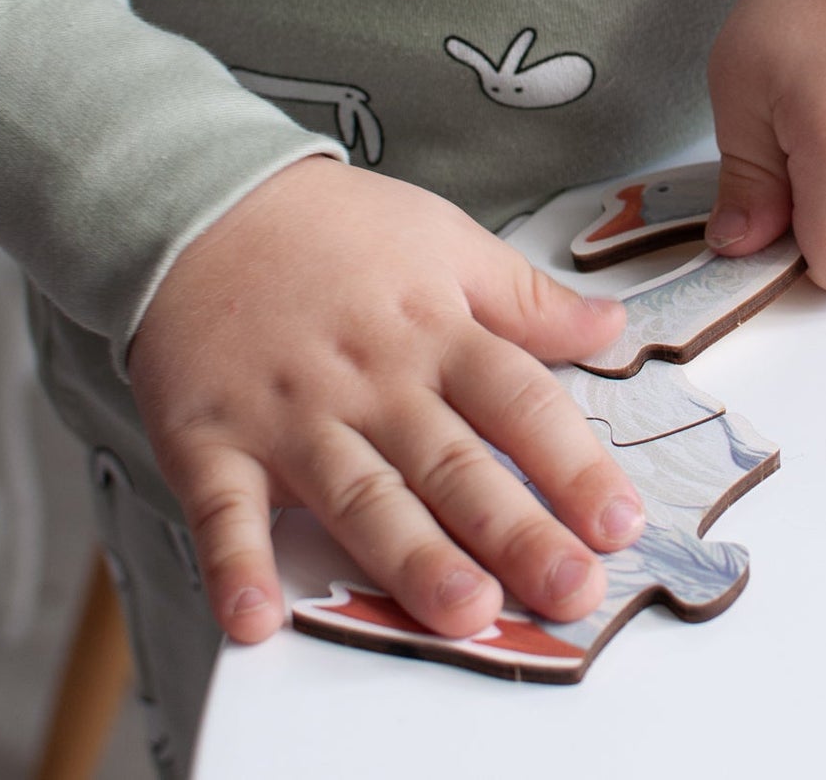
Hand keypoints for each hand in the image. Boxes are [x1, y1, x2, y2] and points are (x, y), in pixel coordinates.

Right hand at [127, 157, 644, 643]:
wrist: (205, 204)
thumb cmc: (338, 227)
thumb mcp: (448, 239)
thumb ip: (528, 299)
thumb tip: (613, 324)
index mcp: (437, 331)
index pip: (519, 402)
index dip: (574, 463)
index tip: (620, 521)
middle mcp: (373, 382)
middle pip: (454, 464)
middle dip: (516, 531)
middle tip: (571, 592)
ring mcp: (290, 416)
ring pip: (362, 497)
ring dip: (412, 558)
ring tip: (464, 614)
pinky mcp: (210, 441)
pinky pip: (223, 512)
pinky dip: (236, 566)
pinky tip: (258, 622)